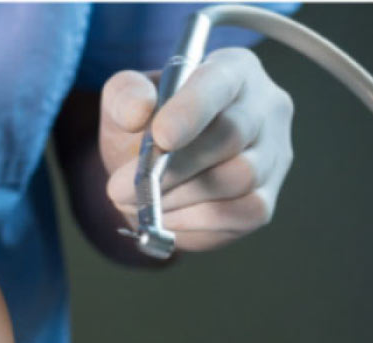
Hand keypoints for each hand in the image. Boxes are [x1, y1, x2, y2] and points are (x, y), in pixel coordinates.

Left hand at [99, 47, 293, 251]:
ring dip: (178, 197)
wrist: (152, 171)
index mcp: (231, 69)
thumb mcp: (123, 102)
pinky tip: (164, 218)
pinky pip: (241, 213)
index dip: (192, 110)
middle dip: (172, 167)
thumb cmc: (144, 127)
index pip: (221, 81)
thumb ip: (124, 96)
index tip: (161, 137)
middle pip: (232, 135)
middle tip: (122, 187)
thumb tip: (138, 110)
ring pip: (239, 178)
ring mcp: (273, 156)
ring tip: (140, 201)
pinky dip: (195, 221)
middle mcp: (264, 107)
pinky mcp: (265, 200)